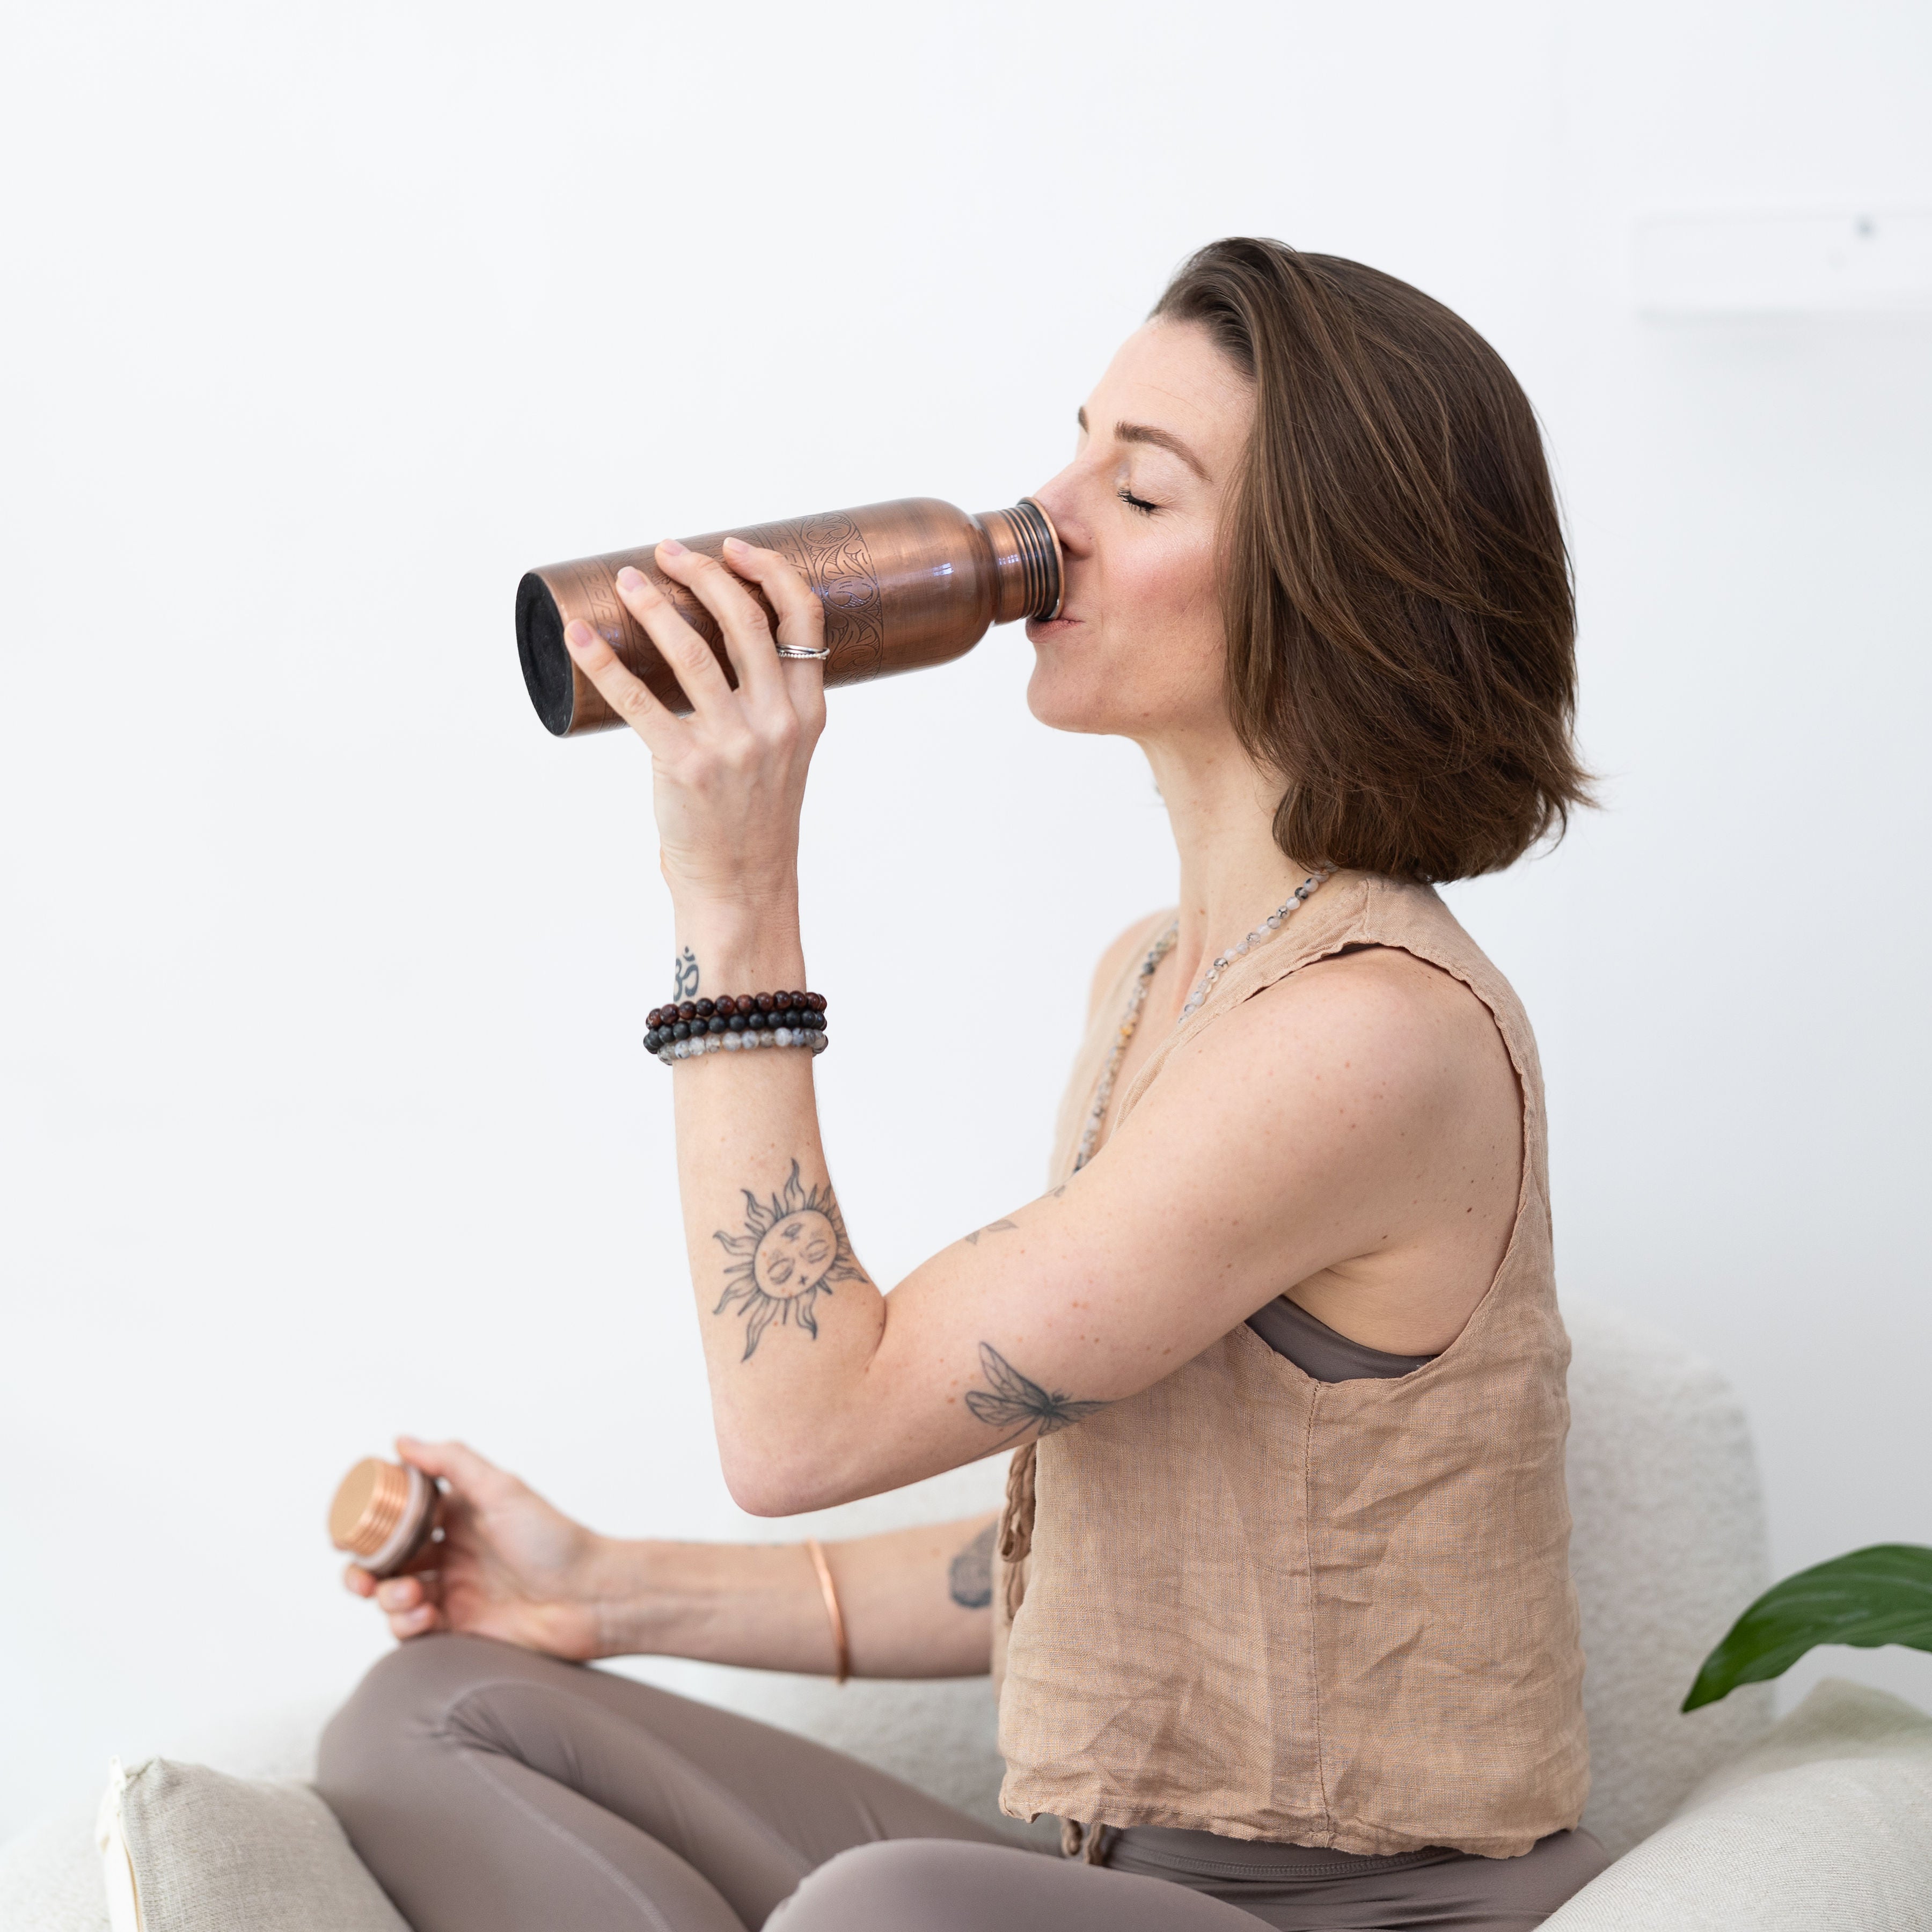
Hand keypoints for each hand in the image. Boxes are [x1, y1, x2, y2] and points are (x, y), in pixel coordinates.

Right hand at [342, 1438, 618, 1659]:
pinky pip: (412, 1629)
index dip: (369, 1528)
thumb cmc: (554, 1540)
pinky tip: (425, 1617)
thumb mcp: (502, 1490)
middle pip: (388, 1563)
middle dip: (364, 1572)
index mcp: (458, 1516)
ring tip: (412, 1597)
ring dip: (388, 1599)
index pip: (399, 1520)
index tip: (346, 1535)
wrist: (589, 1598)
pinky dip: (407, 1624)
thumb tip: (401, 1440)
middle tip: (362, 1579)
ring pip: (393, 1598)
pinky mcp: (458, 1629)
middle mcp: (452, 1553)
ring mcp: (454, 1592)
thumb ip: (452, 1462)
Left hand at [563, 538, 826, 931]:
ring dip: (653, 604)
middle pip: (744, 619)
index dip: (768, 569)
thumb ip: (766, 701)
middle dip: (702, 573)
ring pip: (692, 650)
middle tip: (667, 553)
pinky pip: (637, 700)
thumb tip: (710, 639)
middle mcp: (776, 721)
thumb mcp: (783, 753)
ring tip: (627, 581)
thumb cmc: (753, 817)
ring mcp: (734, 744)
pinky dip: (602, 660)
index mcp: (807, 711)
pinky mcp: (686, 767)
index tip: (732, 547)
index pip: (802, 616)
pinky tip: (579, 636)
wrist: (741, 887)